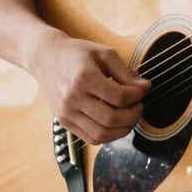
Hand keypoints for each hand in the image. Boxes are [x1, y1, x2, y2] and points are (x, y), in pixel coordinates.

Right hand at [31, 31, 150, 144]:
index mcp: (84, 78)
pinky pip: (90, 138)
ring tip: (129, 116)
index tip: (142, 91)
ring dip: (122, 129)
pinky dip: (107, 135)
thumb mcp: (103, 53)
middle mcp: (73, 99)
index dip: (136, 96)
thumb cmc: (76, 53)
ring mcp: (67, 113)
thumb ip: (125, 72)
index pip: (118, 97)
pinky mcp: (64, 123)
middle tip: (139, 106)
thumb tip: (146, 87)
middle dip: (133, 115)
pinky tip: (115, 124)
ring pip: (101, 134)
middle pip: (111, 118)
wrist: (45, 57)